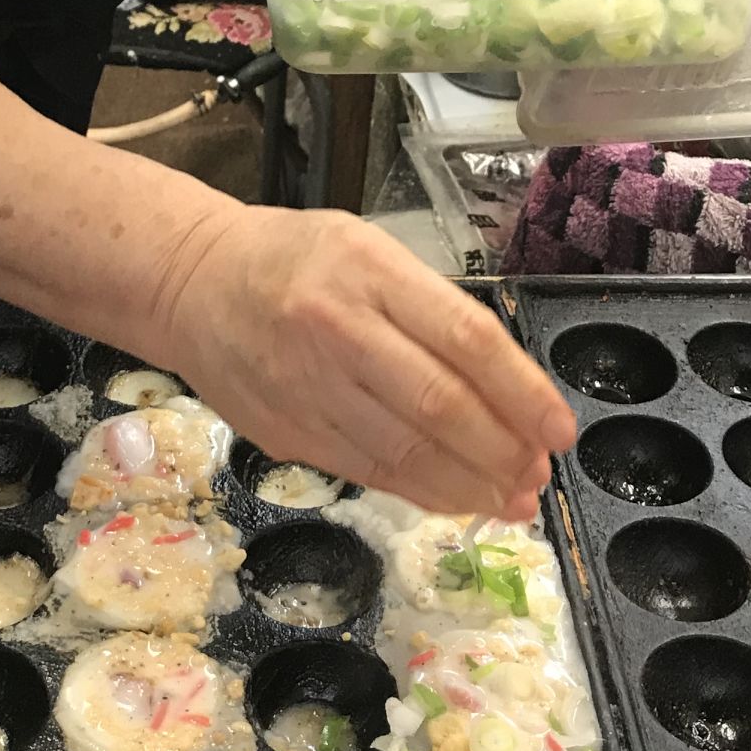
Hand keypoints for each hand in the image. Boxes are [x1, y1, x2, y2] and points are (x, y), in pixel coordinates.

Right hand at [154, 204, 576, 516]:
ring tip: (512, 500)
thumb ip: (430, 310)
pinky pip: (367, 472)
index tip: (559, 429)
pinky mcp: (286, 431)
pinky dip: (421, 492)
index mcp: (368, 271)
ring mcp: (307, 386)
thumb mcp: (368, 251)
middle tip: (538, 475)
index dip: (522, 393)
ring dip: (470, 485)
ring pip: (405, 452)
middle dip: (502, 452)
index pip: (465, 338)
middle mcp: (337, 329)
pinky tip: (456, 498)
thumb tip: (506, 391)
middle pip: (439, 405)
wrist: (190, 283)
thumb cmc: (293, 259)